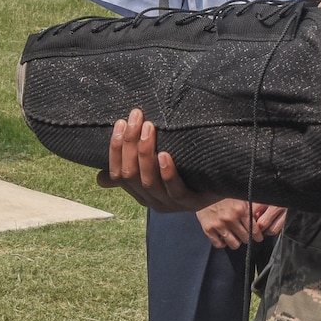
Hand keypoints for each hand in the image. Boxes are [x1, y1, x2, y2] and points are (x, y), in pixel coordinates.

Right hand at [96, 110, 215, 213]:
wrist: (221, 186)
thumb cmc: (185, 173)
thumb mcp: (156, 170)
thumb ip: (133, 169)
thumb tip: (99, 177)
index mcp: (140, 192)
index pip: (117, 173)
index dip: (115, 150)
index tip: (119, 124)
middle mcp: (152, 199)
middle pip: (130, 174)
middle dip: (129, 144)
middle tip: (135, 117)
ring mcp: (171, 203)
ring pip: (148, 181)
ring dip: (145, 152)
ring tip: (148, 128)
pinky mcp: (191, 202)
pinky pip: (175, 190)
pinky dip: (167, 172)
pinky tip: (165, 154)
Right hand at [196, 199, 285, 248]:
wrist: (201, 190)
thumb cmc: (222, 193)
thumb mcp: (239, 197)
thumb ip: (249, 207)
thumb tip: (262, 216)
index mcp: (240, 209)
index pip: (254, 230)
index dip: (258, 236)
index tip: (258, 237)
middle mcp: (230, 218)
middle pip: (245, 238)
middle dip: (247, 237)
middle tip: (245, 234)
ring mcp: (219, 225)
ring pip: (234, 244)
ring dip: (236, 242)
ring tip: (235, 236)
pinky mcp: (208, 229)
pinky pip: (219, 244)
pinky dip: (222, 242)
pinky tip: (223, 237)